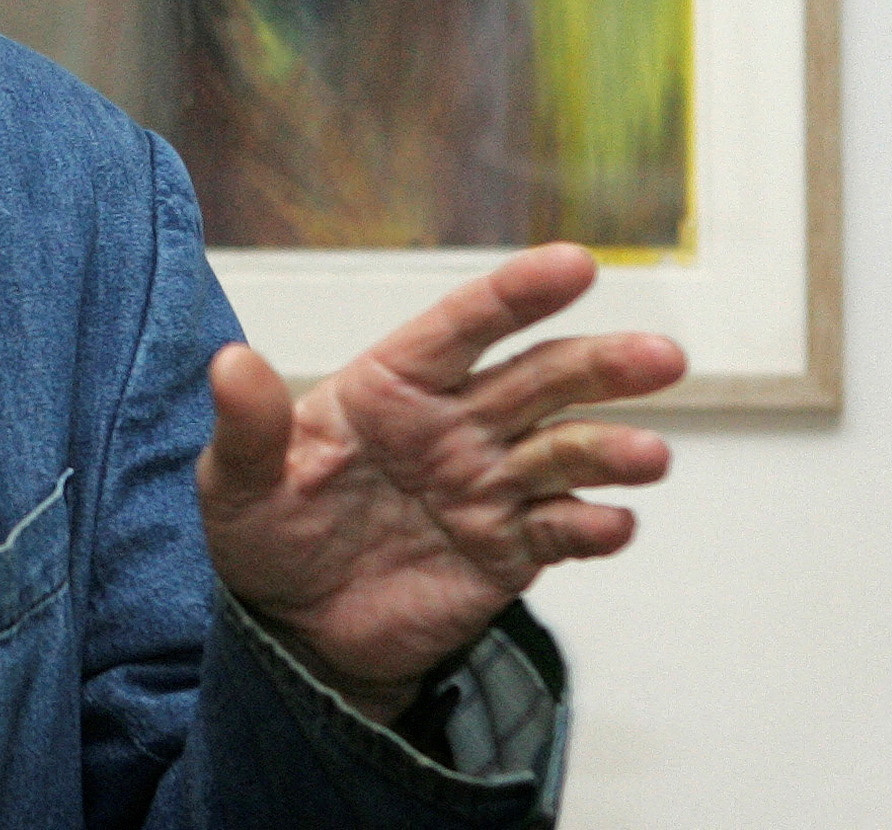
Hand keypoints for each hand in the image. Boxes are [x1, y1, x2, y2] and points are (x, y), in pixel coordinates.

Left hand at [198, 242, 685, 720]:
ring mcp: (487, 485)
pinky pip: (561, 531)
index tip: (575, 264)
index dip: (516, 294)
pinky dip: (592, 526)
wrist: (294, 628)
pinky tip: (609, 525)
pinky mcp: (507, 550)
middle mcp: (453, 424)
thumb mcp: (236, 480)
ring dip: (612, 450)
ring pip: (565, 451)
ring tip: (648, 457)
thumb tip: (230, 362)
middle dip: (600, 363)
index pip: (461, 327)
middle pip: (537, 379)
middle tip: (660, 356)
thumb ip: (248, 426)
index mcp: (391, 386)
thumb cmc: (264, 531)